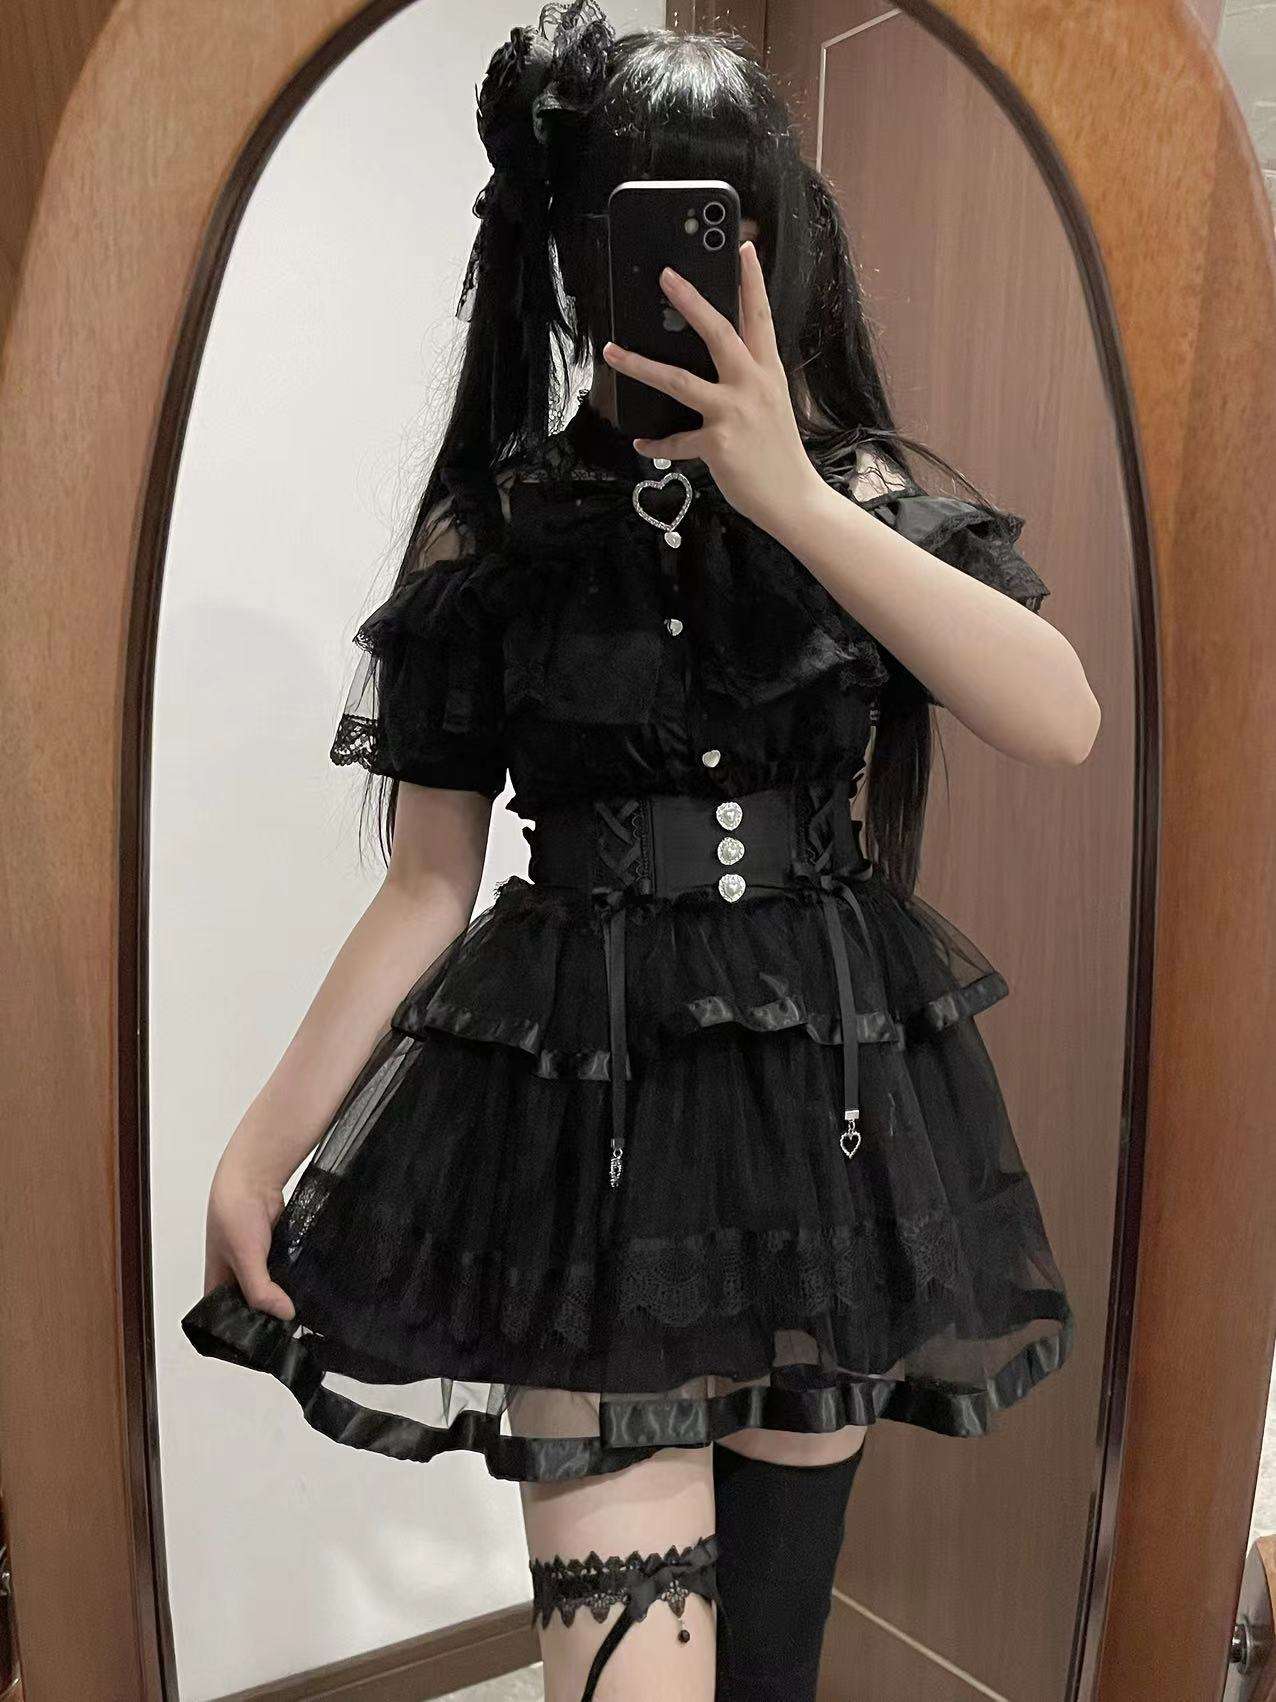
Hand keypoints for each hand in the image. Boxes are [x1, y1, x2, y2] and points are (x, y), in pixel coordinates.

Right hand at [203, 1144, 294, 1320]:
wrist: (254, 1178)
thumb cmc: (235, 1214)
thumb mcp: (245, 1258)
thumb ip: (261, 1289)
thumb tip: (285, 1315)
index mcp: (215, 1283)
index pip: (223, 1319)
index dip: (238, 1332)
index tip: (263, 1345)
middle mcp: (233, 1276)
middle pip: (249, 1308)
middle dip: (266, 1317)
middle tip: (290, 1333)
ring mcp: (254, 1264)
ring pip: (268, 1292)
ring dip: (281, 1298)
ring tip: (302, 1315)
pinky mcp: (272, 1253)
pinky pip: (281, 1275)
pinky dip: (290, 1282)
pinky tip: (305, 1291)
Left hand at [601, 240, 824, 537]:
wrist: (794, 498)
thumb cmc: (778, 452)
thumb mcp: (772, 404)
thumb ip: (748, 378)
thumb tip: (719, 359)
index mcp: (768, 372)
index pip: (760, 316)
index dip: (751, 280)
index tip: (742, 246)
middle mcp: (752, 386)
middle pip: (719, 332)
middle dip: (692, 300)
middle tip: (665, 276)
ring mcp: (734, 413)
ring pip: (680, 380)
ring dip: (641, 365)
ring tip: (613, 352)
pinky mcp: (718, 444)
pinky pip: (677, 441)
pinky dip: (657, 443)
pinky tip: (641, 441)